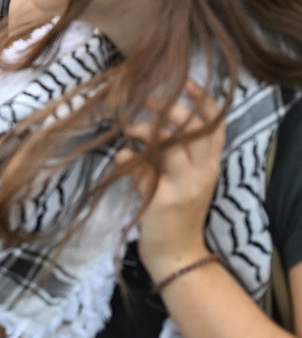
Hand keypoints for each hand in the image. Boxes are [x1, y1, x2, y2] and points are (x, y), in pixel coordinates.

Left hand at [121, 82, 224, 281]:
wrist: (177, 255)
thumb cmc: (173, 215)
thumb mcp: (173, 182)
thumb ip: (160, 159)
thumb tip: (132, 140)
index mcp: (210, 165)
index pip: (216, 126)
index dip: (204, 102)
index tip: (187, 82)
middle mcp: (204, 173)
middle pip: (194, 129)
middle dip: (171, 108)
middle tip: (149, 98)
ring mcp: (186, 186)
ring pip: (172, 144)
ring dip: (147, 130)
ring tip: (129, 128)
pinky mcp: (165, 199)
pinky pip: (146, 169)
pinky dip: (129, 160)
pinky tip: (121, 158)